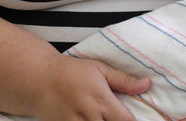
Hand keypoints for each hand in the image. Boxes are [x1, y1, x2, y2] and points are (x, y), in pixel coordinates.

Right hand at [33, 54, 150, 120]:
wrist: (39, 79)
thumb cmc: (71, 72)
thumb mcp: (99, 69)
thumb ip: (123, 80)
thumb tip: (146, 84)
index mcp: (102, 101)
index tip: (132, 119)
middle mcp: (89, 116)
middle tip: (116, 117)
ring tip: (102, 118)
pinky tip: (92, 120)